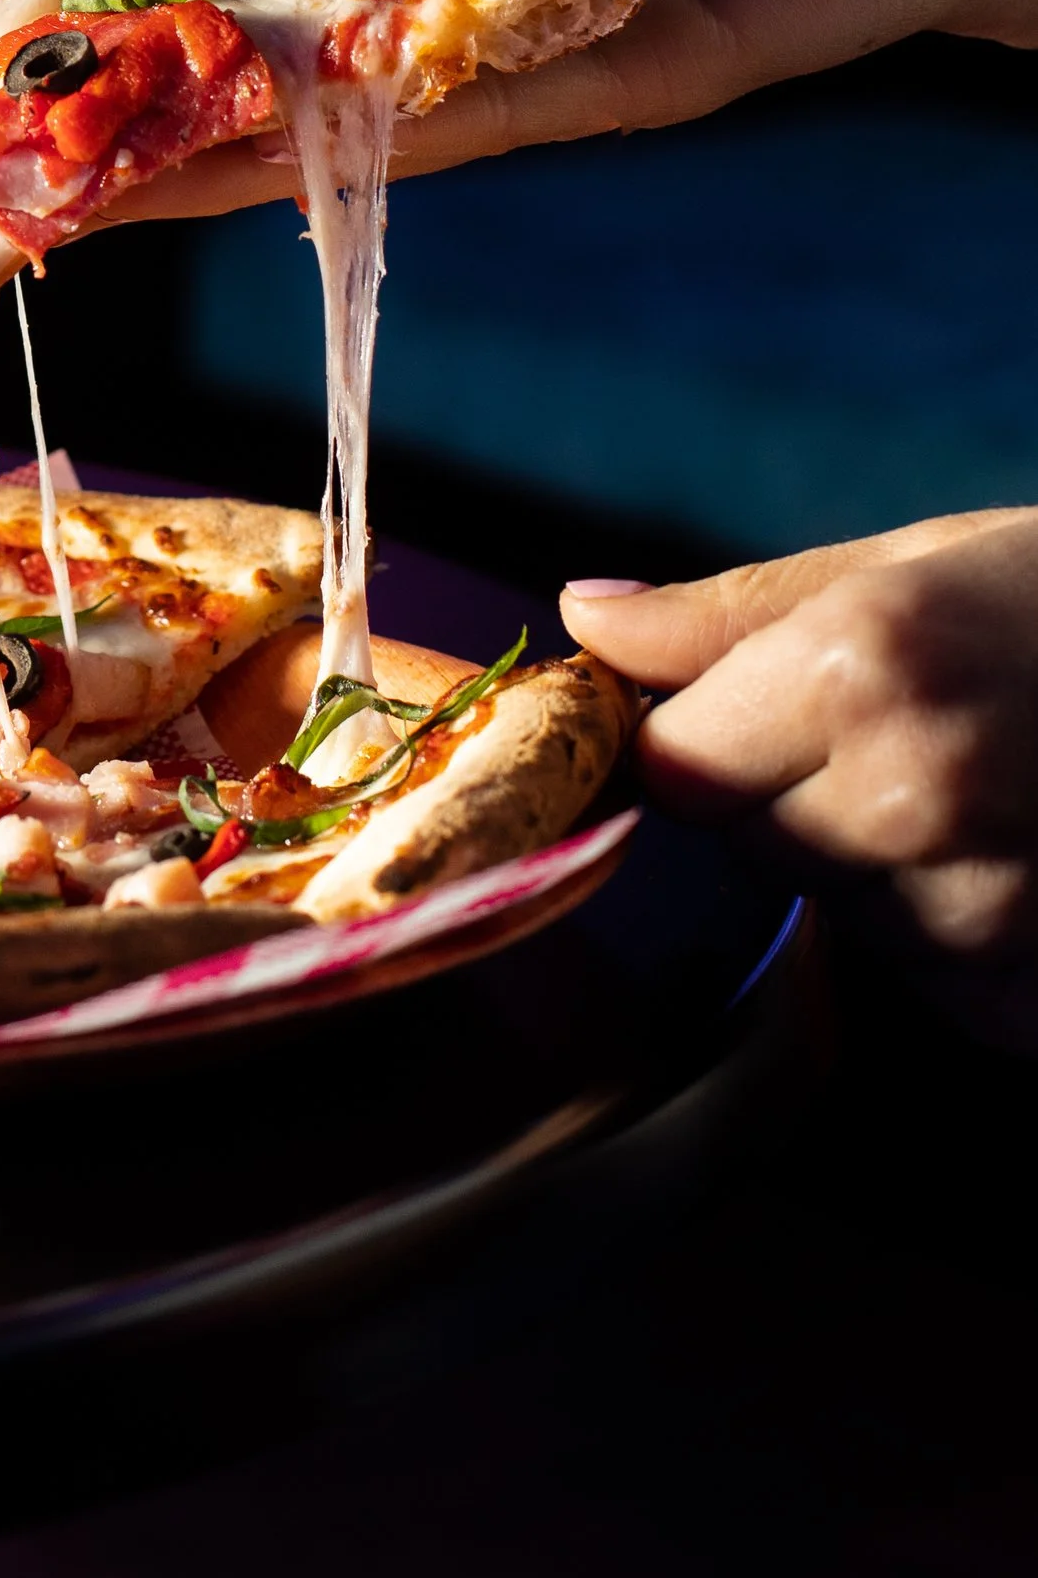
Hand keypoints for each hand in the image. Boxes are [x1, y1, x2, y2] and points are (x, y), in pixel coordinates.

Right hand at [110, 0, 1037, 219]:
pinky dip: (368, 146)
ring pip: (340, 123)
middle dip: (126, 121)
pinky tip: (263, 168)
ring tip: (81, 203)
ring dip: (207, 165)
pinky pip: (475, 119)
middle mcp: (454, 2)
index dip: (122, 3)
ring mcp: (528, 54)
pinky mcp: (620, 83)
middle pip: (262, 71)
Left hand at [562, 514, 1037, 1035]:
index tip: (738, 711)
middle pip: (753, 844)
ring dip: (878, 862)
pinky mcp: (1037, 1009)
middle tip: (901, 727)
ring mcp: (990, 918)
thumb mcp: (911, 568)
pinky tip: (1026, 851)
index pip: (674, 766)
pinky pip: (936, 980)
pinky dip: (957, 931)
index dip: (694, 739)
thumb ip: (731, 614)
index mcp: (863, 672)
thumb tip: (584, 622)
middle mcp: (916, 800)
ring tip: (983, 779)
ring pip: (844, 915)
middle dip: (790, 793)